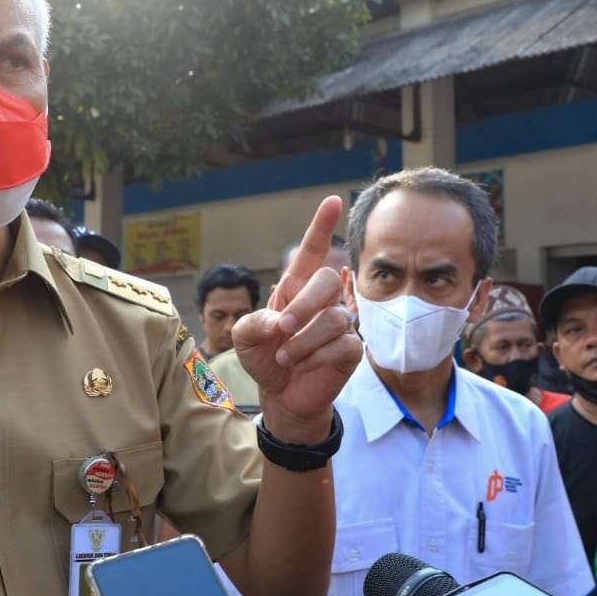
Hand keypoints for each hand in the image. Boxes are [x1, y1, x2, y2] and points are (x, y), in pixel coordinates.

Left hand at [233, 196, 361, 443]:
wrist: (280, 394)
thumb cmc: (264, 357)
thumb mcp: (244, 338)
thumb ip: (253, 323)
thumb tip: (282, 320)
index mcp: (295, 288)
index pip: (312, 251)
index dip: (321, 226)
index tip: (331, 201)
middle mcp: (322, 300)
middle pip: (328, 280)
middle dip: (304, 305)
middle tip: (283, 329)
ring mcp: (340, 323)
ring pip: (334, 318)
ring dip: (303, 342)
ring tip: (286, 358)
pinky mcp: (351, 349)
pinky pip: (341, 345)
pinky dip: (315, 358)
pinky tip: (303, 366)